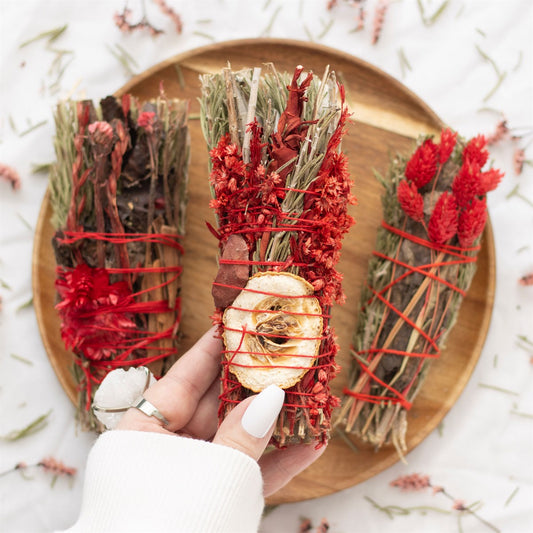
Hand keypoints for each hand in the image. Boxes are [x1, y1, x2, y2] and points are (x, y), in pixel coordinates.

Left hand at [116, 327, 325, 495]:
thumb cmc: (168, 525)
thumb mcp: (210, 472)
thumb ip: (243, 435)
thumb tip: (273, 394)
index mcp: (145, 431)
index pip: (187, 374)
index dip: (216, 347)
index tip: (243, 320)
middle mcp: (169, 449)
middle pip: (220, 403)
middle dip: (257, 381)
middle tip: (287, 354)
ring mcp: (194, 474)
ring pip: (240, 437)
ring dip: (277, 421)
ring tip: (313, 393)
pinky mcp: (216, 500)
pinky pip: (249, 474)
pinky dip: (279, 463)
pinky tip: (314, 444)